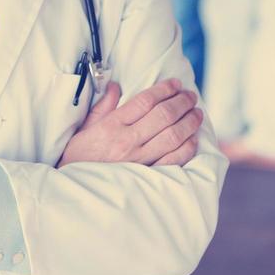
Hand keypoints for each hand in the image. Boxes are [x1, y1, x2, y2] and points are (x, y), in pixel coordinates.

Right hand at [57, 80, 202, 167]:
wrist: (77, 191)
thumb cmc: (79, 158)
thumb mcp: (85, 128)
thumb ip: (103, 107)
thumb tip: (115, 87)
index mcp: (112, 126)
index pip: (145, 101)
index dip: (163, 89)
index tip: (175, 83)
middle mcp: (128, 141)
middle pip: (164, 115)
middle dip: (181, 102)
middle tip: (190, 96)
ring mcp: (140, 160)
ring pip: (174, 136)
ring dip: (189, 122)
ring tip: (196, 113)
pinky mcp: (148, 177)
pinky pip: (175, 160)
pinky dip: (187, 147)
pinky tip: (192, 138)